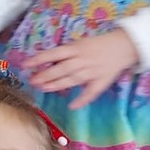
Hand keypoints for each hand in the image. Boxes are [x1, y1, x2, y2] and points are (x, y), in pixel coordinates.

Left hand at [20, 29, 139, 109]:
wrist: (124, 45)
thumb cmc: (98, 44)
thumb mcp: (80, 43)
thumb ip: (66, 53)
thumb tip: (46, 61)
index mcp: (77, 48)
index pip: (54, 53)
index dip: (39, 59)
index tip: (25, 64)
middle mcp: (83, 59)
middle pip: (61, 68)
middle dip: (45, 75)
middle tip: (32, 81)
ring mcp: (93, 71)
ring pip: (72, 79)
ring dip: (57, 85)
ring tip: (44, 89)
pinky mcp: (102, 81)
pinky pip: (91, 92)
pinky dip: (82, 100)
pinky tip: (72, 106)